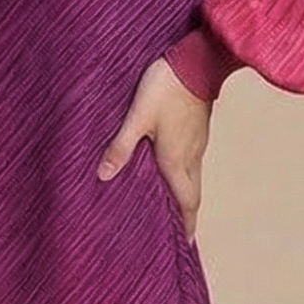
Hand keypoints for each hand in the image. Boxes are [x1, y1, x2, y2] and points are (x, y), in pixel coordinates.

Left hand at [97, 56, 212, 241]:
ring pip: (193, 177)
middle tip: (180, 232)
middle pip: (192, 194)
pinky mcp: (198, 128)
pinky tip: (174, 169)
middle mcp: (191, 156)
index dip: (187, 224)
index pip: (186, 202)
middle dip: (187, 215)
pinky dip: (185, 174)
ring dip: (185, 195)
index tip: (187, 244)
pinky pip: (193, 160)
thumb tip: (104, 176)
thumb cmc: (166, 87)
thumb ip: (120, 147)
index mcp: (176, 160)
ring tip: (174, 206)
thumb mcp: (137, 117)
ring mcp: (198, 142)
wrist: (197, 59)